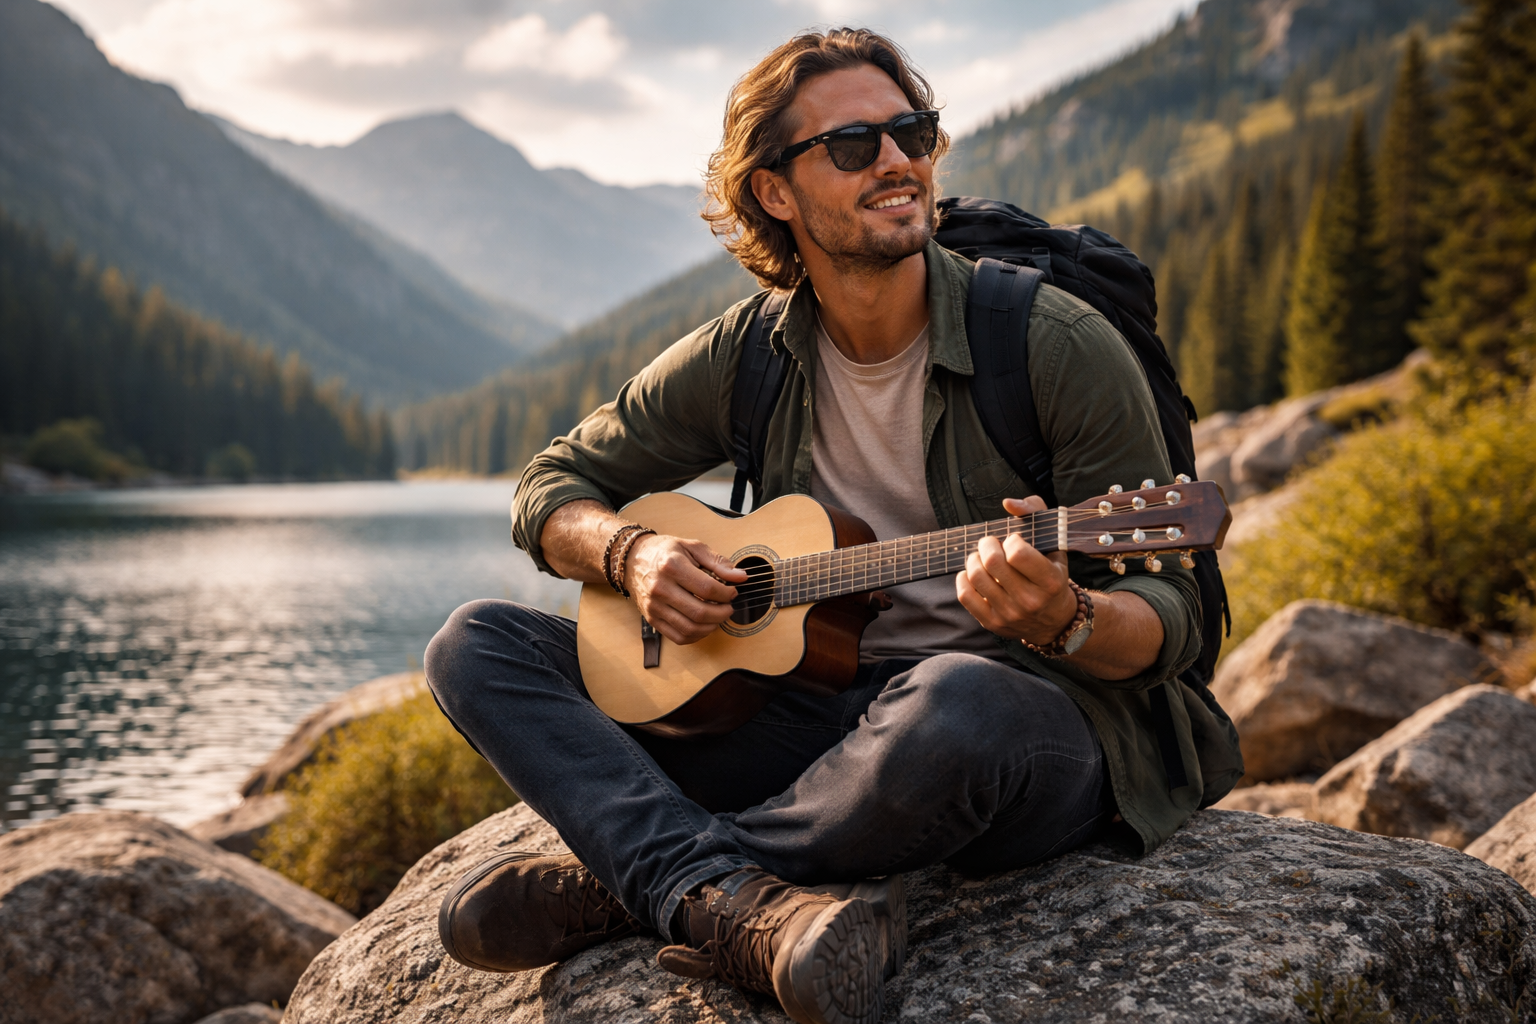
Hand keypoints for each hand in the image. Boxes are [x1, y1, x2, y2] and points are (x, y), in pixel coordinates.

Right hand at [624, 534, 747, 644]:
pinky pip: (678, 637)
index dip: (726, 594)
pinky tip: (704, 626)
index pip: (707, 588)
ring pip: (689, 628)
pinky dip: (696, 636)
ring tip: (718, 617)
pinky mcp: (652, 619)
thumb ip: (718, 562)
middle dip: (722, 613)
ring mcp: (654, 606)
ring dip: (711, 627)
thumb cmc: (665, 552)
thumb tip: (740, 577)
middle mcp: (660, 588)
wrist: (634, 559)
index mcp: (672, 566)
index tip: (732, 592)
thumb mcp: (693, 547)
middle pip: (699, 612)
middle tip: (729, 608)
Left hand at [955, 496, 1078, 643]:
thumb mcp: (1055, 546)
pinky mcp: (992, 623)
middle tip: (991, 543)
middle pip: (992, 562)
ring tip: (982, 557)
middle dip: (987, 544)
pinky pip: (965, 595)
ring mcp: (1010, 614)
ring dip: (974, 559)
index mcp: (1050, 581)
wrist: (1055, 621)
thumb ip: (1036, 515)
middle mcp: (1030, 600)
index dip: (1011, 540)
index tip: (1014, 541)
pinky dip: (964, 578)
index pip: (1017, 553)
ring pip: (976, 576)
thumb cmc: (1052, 576)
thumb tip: (1008, 503)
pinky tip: (973, 573)